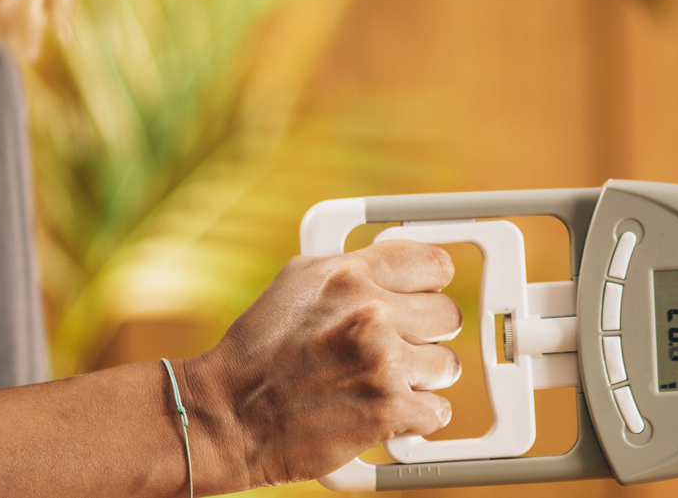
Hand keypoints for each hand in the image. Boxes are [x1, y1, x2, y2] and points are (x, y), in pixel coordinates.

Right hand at [182, 239, 462, 489]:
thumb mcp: (297, 280)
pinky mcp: (388, 410)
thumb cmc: (257, 351)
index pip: (435, 265)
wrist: (229, 415)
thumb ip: (352, 266)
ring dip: (421, 378)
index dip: (430, 285)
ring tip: (381, 381)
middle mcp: (370, 312)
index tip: (422, 298)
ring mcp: (382, 362)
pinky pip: (437, 411)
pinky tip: (385, 409)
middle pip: (448, 315)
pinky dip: (416, 417)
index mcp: (351, 273)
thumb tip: (396, 261)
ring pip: (446, 365)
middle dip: (426, 334)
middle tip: (397, 346)